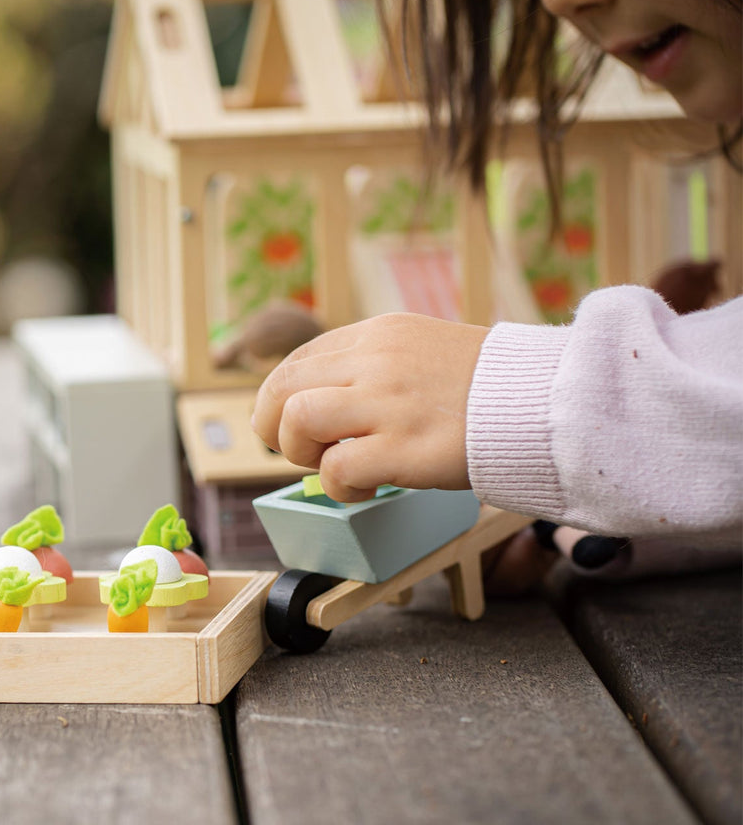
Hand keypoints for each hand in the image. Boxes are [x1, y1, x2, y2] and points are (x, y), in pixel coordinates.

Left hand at [250, 313, 487, 502]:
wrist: (549, 402)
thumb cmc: (487, 388)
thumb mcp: (422, 351)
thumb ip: (372, 367)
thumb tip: (319, 402)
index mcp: (377, 335)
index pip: (296, 362)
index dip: (282, 400)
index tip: (294, 426)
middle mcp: (376, 361)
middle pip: (281, 389)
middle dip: (276, 428)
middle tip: (306, 452)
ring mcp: (388, 403)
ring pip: (297, 421)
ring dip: (302, 453)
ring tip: (335, 466)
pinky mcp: (404, 448)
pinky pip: (336, 471)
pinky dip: (340, 488)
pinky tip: (367, 489)